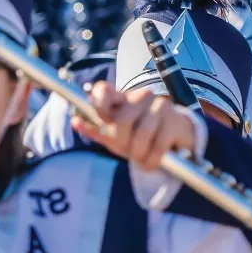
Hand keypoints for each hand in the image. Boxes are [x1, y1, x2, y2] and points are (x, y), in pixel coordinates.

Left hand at [72, 83, 197, 171]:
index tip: (103, 120)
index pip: (104, 90)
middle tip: (127, 152)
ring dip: (139, 154)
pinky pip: (159, 144)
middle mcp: (141, 97)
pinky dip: (152, 159)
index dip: (99, 105)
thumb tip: (74, 122)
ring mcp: (160, 106)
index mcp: (122, 98)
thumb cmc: (140, 136)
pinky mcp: (176, 120)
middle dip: (122, 143)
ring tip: (141, 159)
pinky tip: (151, 163)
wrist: (177, 140)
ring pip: (142, 134)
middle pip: (122, 121)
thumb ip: (96, 129)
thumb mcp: (117, 135)